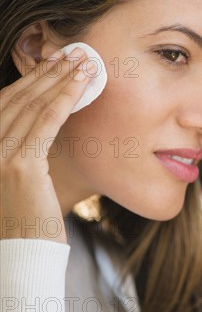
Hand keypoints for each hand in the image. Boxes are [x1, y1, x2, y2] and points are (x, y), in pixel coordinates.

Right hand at [1, 47, 91, 242]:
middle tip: (73, 53)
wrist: (20, 259)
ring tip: (83, 61)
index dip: (31, 81)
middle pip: (16, 98)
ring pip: (32, 106)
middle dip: (47, 73)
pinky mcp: (19, 167)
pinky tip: (81, 84)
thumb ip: (22, 154)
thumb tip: (42, 132)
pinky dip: (65, 99)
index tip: (55, 63)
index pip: (5, 105)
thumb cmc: (25, 224)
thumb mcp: (18, 182)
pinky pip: (46, 123)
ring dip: (60, 79)